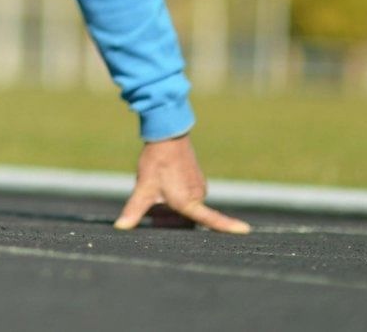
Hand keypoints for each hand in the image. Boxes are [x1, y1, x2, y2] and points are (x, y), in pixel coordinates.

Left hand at [112, 135, 249, 233]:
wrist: (165, 135)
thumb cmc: (156, 162)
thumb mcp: (143, 187)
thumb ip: (134, 210)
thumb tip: (120, 227)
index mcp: (188, 201)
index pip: (210, 219)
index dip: (227, 226)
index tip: (246, 231)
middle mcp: (198, 195)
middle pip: (188, 220)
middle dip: (173, 222)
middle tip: (154, 213)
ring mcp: (199, 186)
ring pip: (188, 208)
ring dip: (173, 209)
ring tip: (156, 193)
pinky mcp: (197, 179)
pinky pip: (189, 197)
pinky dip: (177, 199)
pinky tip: (162, 186)